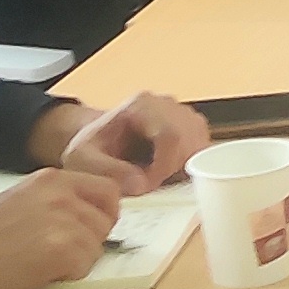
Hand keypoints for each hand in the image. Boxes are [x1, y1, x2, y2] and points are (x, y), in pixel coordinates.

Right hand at [0, 170, 124, 288]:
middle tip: (60, 253)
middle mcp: (60, 193)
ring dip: (77, 261)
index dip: (104, 214)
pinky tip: (40, 273)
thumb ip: (56, 200)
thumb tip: (92, 213)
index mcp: (50, 178)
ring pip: (97, 246)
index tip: (92, 229)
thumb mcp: (20, 201)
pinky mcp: (60, 248)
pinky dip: (68, 276)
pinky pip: (86, 267)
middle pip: (107, 220)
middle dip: (90, 241)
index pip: (108, 190)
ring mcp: (62, 219)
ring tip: (43, 262)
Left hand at [39, 91, 206, 191]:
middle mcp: (166, 104)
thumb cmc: (92, 147)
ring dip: (187, 167)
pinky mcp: (191, 128)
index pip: (171, 134)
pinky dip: (193, 165)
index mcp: (141, 105)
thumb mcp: (84, 160)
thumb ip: (108, 171)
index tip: (148, 184)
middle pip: (192, 138)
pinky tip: (171, 173)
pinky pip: (205, 148)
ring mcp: (182, 114)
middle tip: (154, 184)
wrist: (96, 139)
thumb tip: (141, 183)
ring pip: (202, 143)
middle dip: (177, 168)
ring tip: (160, 177)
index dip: (165, 165)